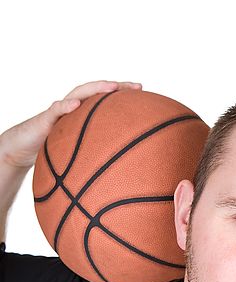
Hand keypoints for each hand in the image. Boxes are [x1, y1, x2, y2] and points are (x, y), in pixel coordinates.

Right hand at [0, 80, 142, 168]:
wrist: (25, 150)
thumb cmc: (55, 152)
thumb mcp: (82, 154)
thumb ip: (98, 156)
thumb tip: (123, 172)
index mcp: (84, 115)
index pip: (106, 100)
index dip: (123, 94)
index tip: (143, 92)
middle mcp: (75, 108)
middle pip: (97, 91)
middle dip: (116, 86)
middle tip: (136, 87)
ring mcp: (60, 110)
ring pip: (79, 93)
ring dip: (95, 89)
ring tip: (111, 87)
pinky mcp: (46, 118)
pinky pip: (56, 110)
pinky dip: (65, 106)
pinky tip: (76, 104)